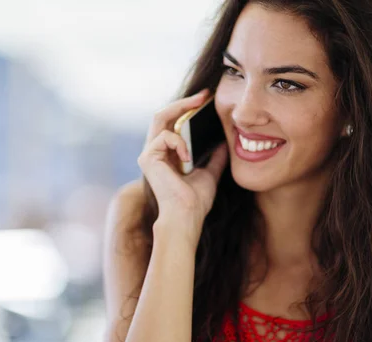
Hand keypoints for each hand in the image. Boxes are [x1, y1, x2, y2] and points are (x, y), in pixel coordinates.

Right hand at [137, 89, 228, 228]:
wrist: (186, 216)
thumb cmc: (195, 200)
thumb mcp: (209, 172)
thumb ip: (214, 157)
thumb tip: (224, 143)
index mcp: (167, 154)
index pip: (172, 123)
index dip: (187, 109)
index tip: (207, 100)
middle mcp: (155, 151)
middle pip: (163, 115)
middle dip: (183, 102)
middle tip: (204, 95)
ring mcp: (149, 154)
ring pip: (159, 118)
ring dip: (180, 109)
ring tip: (198, 104)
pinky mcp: (147, 158)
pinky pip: (164, 136)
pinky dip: (179, 142)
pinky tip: (187, 157)